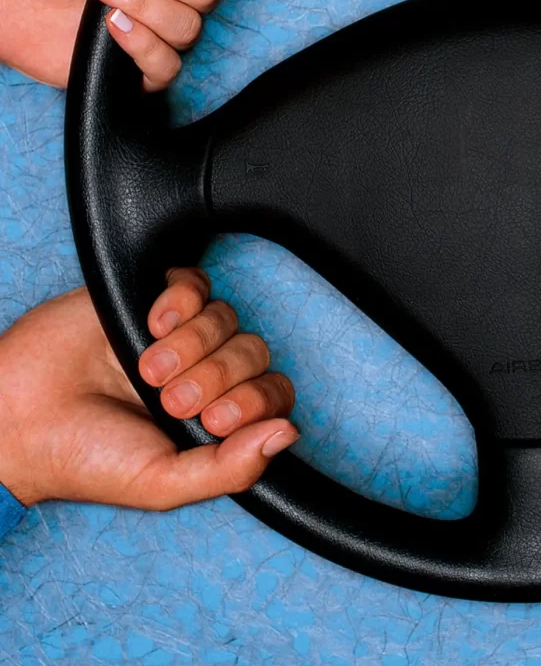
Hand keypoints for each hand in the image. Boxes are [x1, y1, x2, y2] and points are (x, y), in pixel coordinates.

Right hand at [0, 269, 297, 509]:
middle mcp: (206, 372)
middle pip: (255, 352)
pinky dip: (183, 300)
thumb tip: (288, 434)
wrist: (18, 420)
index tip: (214, 420)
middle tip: (171, 399)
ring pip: (228, 318)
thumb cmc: (86, 457)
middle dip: (218, 377)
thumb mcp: (163, 483)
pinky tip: (153, 324)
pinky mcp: (153, 300)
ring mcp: (183, 335)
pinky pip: (196, 284)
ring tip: (146, 370)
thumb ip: (231, 469)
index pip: (274, 394)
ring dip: (193, 345)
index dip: (256, 401)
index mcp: (216, 416)